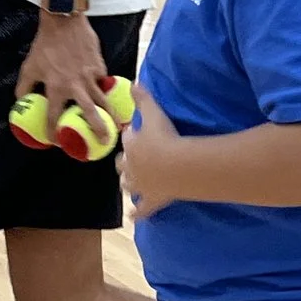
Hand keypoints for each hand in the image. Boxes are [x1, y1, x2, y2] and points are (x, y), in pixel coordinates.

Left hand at [16, 11, 110, 144]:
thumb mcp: (29, 67)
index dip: (53, 132)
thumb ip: (24, 87)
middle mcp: (75, 86)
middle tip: (103, 142)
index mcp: (56, 88)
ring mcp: (90, 76)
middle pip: (90, 113)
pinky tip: (108, 96)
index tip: (55, 141)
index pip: (54, 117)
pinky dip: (104, 89)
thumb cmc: (44, 46)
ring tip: (119, 126)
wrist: (63, 22)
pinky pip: (103, 82)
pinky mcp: (100, 66)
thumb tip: (20, 102)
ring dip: (111, 115)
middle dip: (97, 129)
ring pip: (104, 100)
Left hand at [115, 85, 181, 219]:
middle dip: (126, 162)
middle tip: (132, 159)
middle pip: (123, 164)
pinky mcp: (152, 201)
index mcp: (131, 146)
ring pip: (129, 186)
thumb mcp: (154, 114)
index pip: (128, 140)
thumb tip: (135, 83)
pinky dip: (137, 213)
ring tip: (129, 183)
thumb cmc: (165, 138)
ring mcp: (141, 186)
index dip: (132, 137)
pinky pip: (142, 210)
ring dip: (128, 183)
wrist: (177, 166)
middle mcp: (132, 167)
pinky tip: (133, 217)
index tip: (135, 135)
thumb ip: (143, 98)